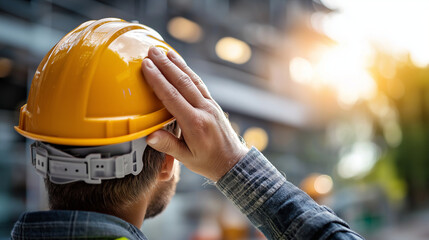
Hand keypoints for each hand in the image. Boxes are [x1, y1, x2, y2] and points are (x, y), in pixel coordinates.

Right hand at [141, 47, 248, 180]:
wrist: (233, 162)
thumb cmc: (208, 162)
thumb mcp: (187, 158)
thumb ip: (168, 146)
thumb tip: (150, 136)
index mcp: (195, 124)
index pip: (172, 97)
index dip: (158, 79)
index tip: (147, 65)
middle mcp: (204, 110)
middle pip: (182, 82)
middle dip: (166, 65)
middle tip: (152, 51)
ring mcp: (210, 105)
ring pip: (192, 80)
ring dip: (178, 64)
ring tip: (165, 51)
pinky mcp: (213, 104)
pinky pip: (199, 84)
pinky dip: (188, 72)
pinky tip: (180, 64)